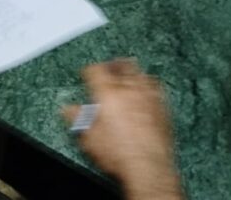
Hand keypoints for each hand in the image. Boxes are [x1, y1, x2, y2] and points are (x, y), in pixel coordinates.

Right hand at [62, 60, 182, 199]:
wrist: (148, 166)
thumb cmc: (120, 154)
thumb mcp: (89, 139)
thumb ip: (78, 119)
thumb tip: (68, 110)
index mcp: (107, 93)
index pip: (95, 70)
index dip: (89, 70)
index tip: (87, 72)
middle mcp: (129, 89)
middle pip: (120, 65)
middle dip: (113, 64)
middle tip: (108, 67)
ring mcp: (148, 96)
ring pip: (140, 73)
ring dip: (132, 72)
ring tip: (128, 74)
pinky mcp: (162, 106)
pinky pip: (156, 87)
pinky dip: (150, 85)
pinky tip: (147, 90)